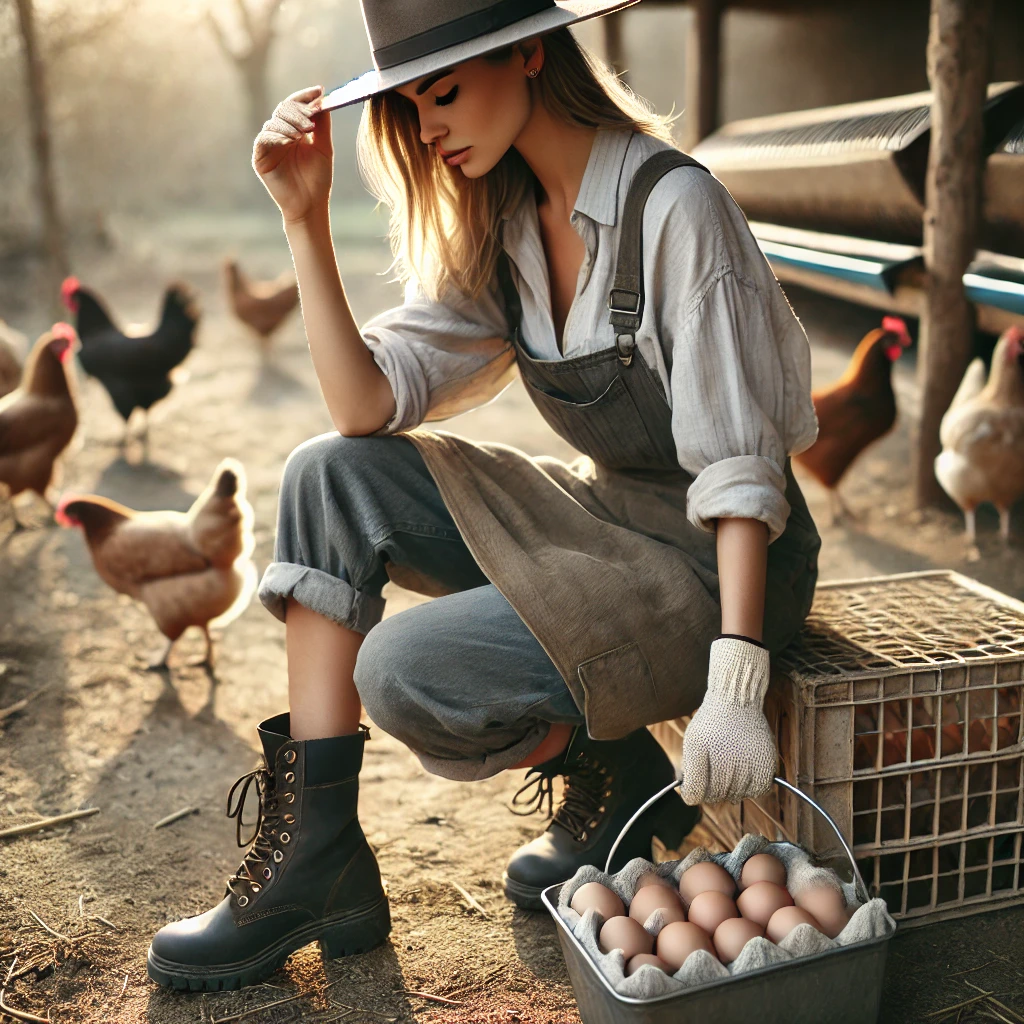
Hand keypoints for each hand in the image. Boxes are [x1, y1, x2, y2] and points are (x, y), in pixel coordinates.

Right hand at [252, 86, 332, 224]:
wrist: (310, 205)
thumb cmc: (317, 180)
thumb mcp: (323, 148)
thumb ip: (322, 125)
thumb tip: (323, 100)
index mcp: (294, 130)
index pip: (295, 105)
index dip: (305, 96)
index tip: (319, 91)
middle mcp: (279, 134)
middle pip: (284, 109)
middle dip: (299, 111)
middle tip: (312, 119)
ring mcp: (268, 145)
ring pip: (274, 121)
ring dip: (290, 123)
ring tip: (304, 133)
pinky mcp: (259, 157)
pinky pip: (265, 138)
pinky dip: (278, 135)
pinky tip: (291, 140)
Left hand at [680, 636, 776, 805]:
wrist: (736, 701)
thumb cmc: (711, 723)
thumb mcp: (692, 742)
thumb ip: (690, 771)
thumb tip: (691, 798)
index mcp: (704, 757)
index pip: (695, 795)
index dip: (692, 793)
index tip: (694, 786)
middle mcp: (729, 763)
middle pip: (716, 797)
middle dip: (710, 790)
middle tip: (712, 774)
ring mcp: (750, 764)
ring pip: (737, 796)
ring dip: (730, 790)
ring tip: (727, 771)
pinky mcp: (767, 763)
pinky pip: (759, 791)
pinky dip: (751, 789)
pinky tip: (743, 775)